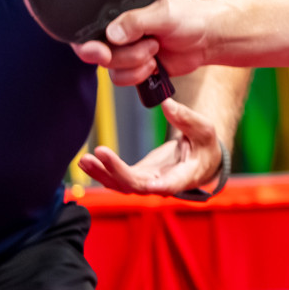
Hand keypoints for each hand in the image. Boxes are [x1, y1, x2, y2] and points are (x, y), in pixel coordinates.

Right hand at [72, 0, 211, 85]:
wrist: (208, 39)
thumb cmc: (190, 17)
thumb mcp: (164, 13)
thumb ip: (137, 21)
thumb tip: (111, 35)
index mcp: (120, 10)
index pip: (90, 23)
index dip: (87, 40)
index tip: (100, 50)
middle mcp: (118, 29)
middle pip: (96, 49)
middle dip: (120, 54)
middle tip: (144, 50)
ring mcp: (124, 49)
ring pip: (109, 67)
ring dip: (134, 63)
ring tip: (156, 49)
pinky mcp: (133, 66)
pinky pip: (121, 78)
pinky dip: (137, 75)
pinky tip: (155, 65)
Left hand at [78, 98, 223, 195]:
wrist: (200, 160)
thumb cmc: (205, 145)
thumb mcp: (204, 129)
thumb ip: (186, 118)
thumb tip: (167, 103)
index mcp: (184, 176)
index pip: (169, 185)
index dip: (156, 186)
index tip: (143, 183)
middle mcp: (162, 185)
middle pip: (136, 185)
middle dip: (115, 171)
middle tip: (99, 153)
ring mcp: (147, 183)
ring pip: (121, 185)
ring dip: (101, 173)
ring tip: (84, 160)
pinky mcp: (137, 177)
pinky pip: (116, 178)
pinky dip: (102, 171)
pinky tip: (87, 161)